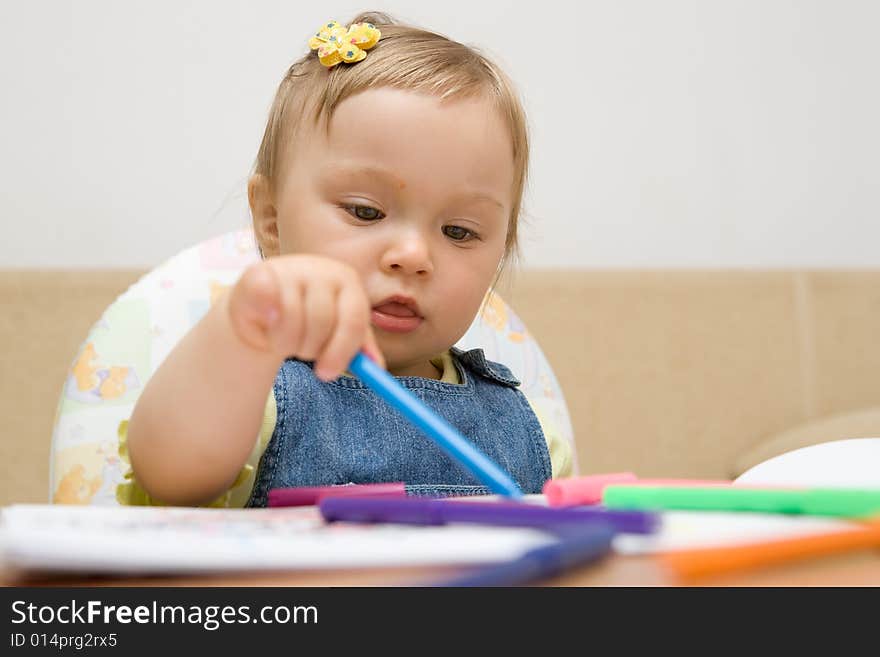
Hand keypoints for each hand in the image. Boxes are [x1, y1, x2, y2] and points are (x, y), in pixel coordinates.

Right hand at [227, 255, 385, 380]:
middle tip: (302, 354)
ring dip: (286, 343)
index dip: (342, 349)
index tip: (327, 374)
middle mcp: (321, 268)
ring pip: (292, 319)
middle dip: (311, 348)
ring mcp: (289, 268)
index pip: (355, 318)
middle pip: (323, 320)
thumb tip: (378, 366)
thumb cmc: (306, 320)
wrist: (261, 307)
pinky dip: (267, 323)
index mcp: (348, 281)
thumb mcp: (335, 332)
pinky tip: (267, 324)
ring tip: (284, 339)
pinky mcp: (258, 273)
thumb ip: (358, 348)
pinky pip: (266, 304)